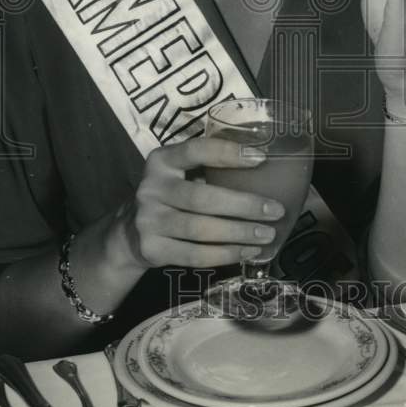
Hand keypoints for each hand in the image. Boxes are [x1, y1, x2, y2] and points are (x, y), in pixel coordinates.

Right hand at [114, 136, 284, 268]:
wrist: (130, 233)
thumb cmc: (171, 196)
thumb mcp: (180, 174)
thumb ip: (209, 169)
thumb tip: (266, 169)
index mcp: (161, 160)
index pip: (195, 151)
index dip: (227, 153)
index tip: (261, 159)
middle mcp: (151, 188)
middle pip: (202, 198)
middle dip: (244, 205)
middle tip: (275, 211)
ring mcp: (148, 220)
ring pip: (200, 230)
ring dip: (239, 234)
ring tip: (267, 235)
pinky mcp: (152, 249)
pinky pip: (195, 255)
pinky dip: (225, 255)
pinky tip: (246, 252)